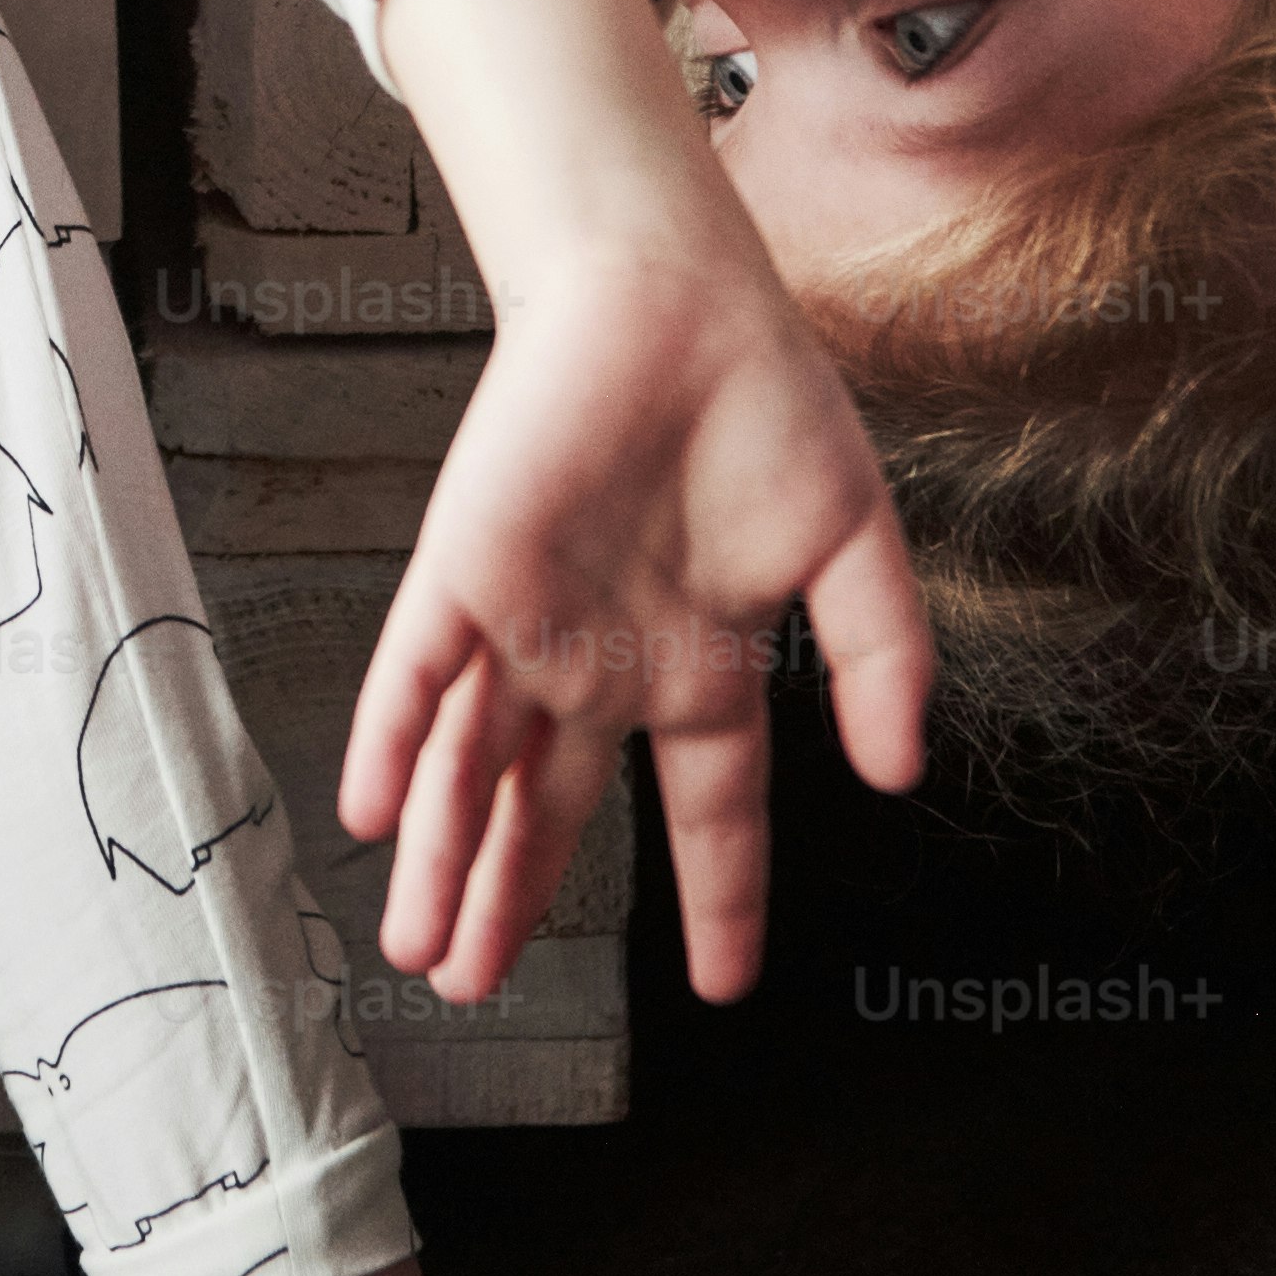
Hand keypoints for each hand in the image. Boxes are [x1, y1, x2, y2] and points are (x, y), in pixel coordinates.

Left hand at [343, 218, 923, 1005]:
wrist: (676, 288)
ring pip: (473, 764)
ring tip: (428, 950)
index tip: (727, 983)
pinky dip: (397, 740)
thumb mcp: (852, 540)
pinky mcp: (465, 564)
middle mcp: (603, 659)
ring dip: (448, 857)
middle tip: (480, 987)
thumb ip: (880, 656)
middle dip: (515, 900)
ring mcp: (528, 619)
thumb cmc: (761, 398)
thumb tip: (898, 771)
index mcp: (698, 661)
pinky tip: (377, 812)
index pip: (708, 806)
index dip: (720, 896)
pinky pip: (419, 668)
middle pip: (548, 808)